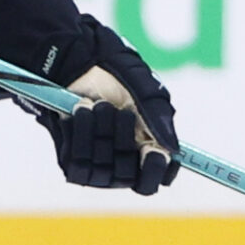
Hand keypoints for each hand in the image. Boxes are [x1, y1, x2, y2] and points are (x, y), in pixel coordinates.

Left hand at [43, 16, 177, 193]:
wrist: (78, 64)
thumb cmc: (118, 77)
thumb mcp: (145, 91)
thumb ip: (160, 118)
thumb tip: (173, 149)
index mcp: (147, 152)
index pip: (154, 180)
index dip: (154, 171)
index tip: (151, 150)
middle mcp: (123, 166)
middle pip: (127, 177)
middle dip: (122, 140)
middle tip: (119, 111)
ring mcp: (97, 167)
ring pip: (101, 171)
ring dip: (99, 132)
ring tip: (95, 104)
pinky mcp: (71, 162)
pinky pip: (77, 164)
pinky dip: (79, 133)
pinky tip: (80, 111)